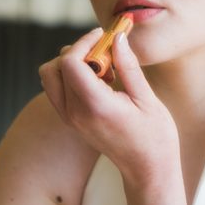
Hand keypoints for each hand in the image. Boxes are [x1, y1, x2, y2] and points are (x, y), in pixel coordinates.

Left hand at [39, 28, 178, 184]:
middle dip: (77, 51)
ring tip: (103, 70)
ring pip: (50, 77)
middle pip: (55, 67)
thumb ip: (128, 66)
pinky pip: (57, 89)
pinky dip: (71, 76)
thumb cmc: (154, 135)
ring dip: (71, 64)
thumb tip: (117, 37)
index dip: (84, 42)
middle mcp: (75, 113)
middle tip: (106, 53)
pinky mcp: (70, 121)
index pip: (69, 62)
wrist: (147, 169)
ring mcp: (70, 119)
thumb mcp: (146, 98)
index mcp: (95, 106)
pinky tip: (99, 81)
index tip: (105, 36)